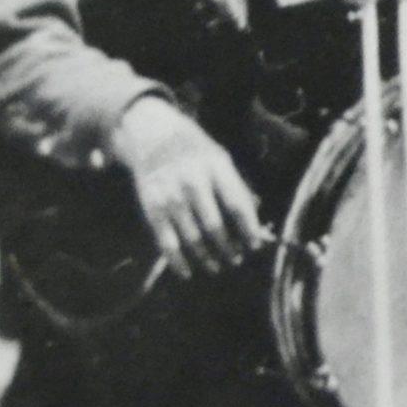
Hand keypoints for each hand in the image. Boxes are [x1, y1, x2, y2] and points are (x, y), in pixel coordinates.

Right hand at [109, 95, 264, 278]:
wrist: (152, 135)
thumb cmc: (195, 150)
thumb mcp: (220, 158)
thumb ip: (236, 186)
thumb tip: (255, 217)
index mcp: (216, 167)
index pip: (237, 204)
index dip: (248, 228)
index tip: (255, 246)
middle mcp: (193, 182)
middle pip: (215, 225)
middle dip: (228, 247)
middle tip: (236, 260)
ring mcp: (170, 196)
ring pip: (192, 237)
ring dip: (206, 257)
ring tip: (216, 266)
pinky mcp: (151, 208)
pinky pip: (166, 242)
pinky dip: (177, 261)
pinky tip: (188, 272)